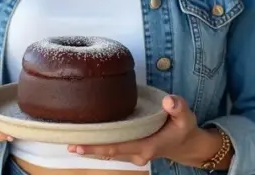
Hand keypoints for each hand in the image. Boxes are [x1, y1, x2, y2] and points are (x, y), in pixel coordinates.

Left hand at [67, 94, 198, 165]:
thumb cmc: (184, 129)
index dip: (97, 146)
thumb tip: (169, 101)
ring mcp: (133, 154)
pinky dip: (99, 144)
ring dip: (91, 147)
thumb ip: (179, 107)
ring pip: (108, 152)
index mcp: (147, 146)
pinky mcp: (131, 150)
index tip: (78, 144)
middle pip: (108, 152)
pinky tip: (86, 138)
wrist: (187, 145)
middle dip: (88, 147)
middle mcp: (137, 153)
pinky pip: (112, 149)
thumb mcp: (186, 117)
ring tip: (70, 140)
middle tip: (67, 141)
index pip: (116, 147)